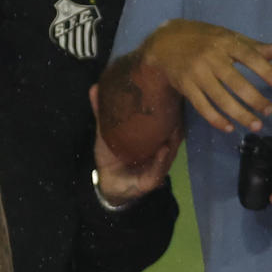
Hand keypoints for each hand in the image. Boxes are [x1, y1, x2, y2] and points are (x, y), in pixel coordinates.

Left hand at [89, 84, 180, 204]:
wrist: (109, 183)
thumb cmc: (112, 155)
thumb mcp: (105, 132)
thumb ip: (101, 112)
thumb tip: (95, 87)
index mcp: (152, 135)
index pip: (166, 118)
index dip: (171, 104)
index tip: (170, 88)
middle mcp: (161, 147)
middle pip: (174, 131)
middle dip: (176, 118)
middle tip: (174, 103)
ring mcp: (159, 163)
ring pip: (171, 148)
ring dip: (173, 137)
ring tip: (174, 125)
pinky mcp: (153, 179)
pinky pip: (160, 168)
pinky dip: (162, 159)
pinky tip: (164, 148)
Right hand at [138, 19, 271, 133]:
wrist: (166, 41)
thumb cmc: (204, 40)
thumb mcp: (229, 37)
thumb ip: (255, 47)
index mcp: (226, 43)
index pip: (250, 57)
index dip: (266, 71)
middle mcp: (211, 58)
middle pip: (235, 82)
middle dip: (254, 99)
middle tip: (269, 111)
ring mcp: (196, 73)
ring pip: (220, 98)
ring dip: (239, 114)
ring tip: (256, 125)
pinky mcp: (185, 86)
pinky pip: (202, 106)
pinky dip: (215, 119)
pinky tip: (229, 127)